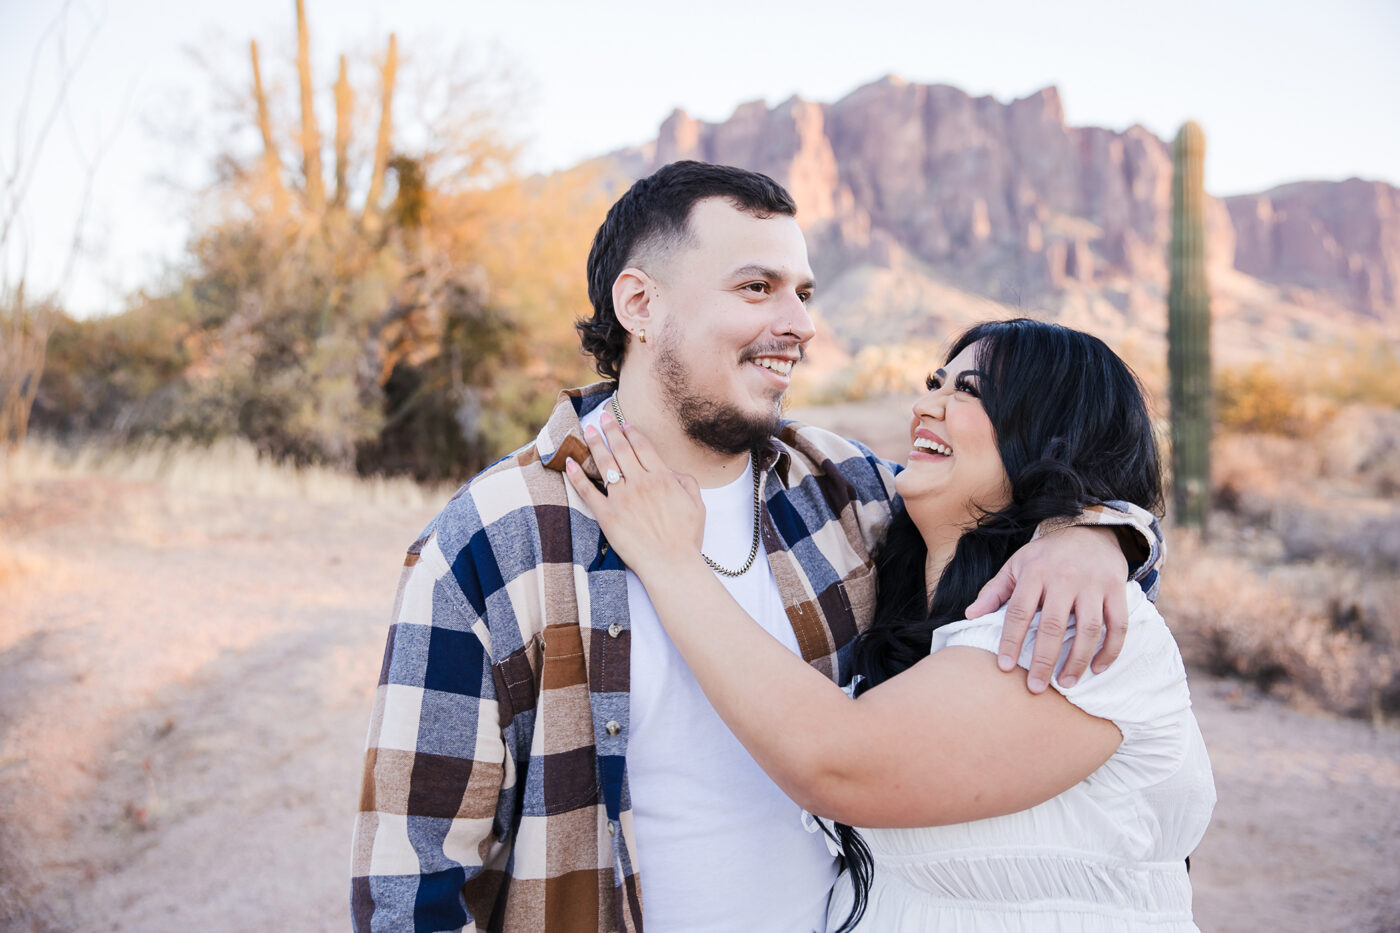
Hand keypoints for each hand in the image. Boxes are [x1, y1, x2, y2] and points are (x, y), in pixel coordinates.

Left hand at [564, 411, 705, 577]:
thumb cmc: (687, 539)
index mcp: (662, 478)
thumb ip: (686, 482)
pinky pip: (587, 491)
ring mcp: (622, 498)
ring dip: (595, 444)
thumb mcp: (697, 505)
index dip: (632, 432)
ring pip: (604, 463)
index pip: (643, 447)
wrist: (672, 565)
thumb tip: (672, 471)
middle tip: (602, 417)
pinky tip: (570, 462)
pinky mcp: (606, 515)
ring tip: (587, 431)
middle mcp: (640, 483)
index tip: (624, 423)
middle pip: (621, 449)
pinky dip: (576, 475)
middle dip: (610, 429)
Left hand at [965, 526, 1128, 693]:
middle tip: (1035, 687)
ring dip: (1078, 660)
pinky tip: (1097, 668)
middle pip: (1054, 626)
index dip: (1010, 640)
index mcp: (1035, 571)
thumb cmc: (1047, 555)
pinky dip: (1110, 650)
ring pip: (1089, 629)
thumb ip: (995, 591)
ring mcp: (1094, 583)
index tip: (1003, 667)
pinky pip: (1118, 625)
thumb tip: (970, 616)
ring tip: (1065, 684)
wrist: (1090, 530)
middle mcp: (1065, 576)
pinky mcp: (1117, 588)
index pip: (1019, 611)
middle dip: (1044, 660)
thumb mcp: (1017, 565)